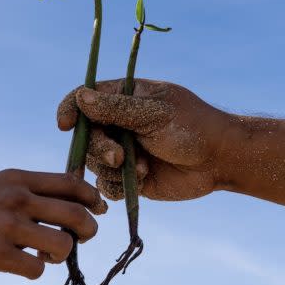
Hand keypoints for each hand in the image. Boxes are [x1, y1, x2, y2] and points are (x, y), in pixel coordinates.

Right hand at [0, 169, 106, 278]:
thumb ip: (25, 193)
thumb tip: (68, 207)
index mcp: (16, 179)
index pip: (72, 183)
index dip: (92, 198)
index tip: (98, 210)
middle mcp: (16, 198)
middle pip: (77, 214)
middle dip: (89, 230)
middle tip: (80, 238)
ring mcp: (6, 226)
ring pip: (63, 244)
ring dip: (61, 254)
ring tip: (45, 255)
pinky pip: (37, 269)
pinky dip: (35, 271)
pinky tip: (20, 266)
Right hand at [57, 79, 229, 200]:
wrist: (219, 160)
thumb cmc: (192, 127)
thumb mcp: (155, 113)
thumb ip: (116, 108)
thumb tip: (81, 97)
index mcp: (123, 97)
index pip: (84, 98)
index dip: (70, 110)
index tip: (65, 124)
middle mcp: (118, 124)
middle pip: (85, 136)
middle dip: (98, 148)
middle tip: (119, 156)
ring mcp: (122, 151)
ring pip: (93, 164)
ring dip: (112, 169)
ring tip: (142, 169)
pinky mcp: (128, 178)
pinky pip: (106, 186)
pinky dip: (118, 186)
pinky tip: (141, 180)